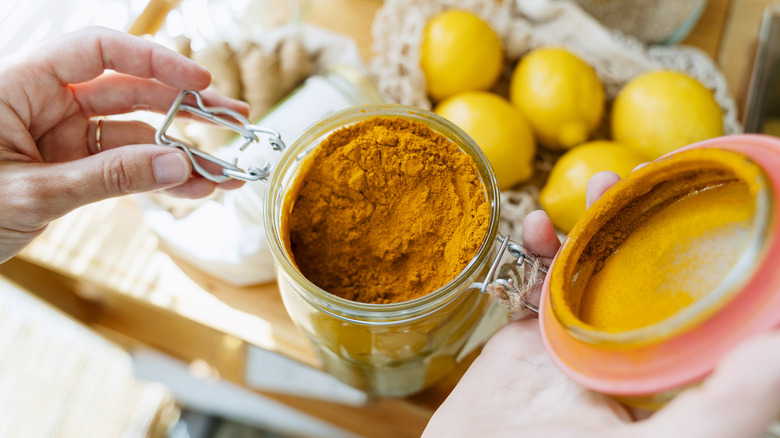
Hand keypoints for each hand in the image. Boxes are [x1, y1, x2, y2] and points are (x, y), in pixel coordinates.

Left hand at [0, 27, 247, 262]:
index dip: (153, 60)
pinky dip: (158, 179)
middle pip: (129, 92)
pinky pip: (124, 167)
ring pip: (134, 135)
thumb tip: (177, 164)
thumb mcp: (31, 194)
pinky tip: (194, 189)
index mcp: (21, 86)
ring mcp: (59, 138)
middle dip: (185, 109)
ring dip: (182, 153)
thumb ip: (107, 177)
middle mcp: (44, 105)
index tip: (199, 83)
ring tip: (226, 171)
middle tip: (234, 121)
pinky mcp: (69, 169)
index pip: (97, 51)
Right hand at [425, 172, 779, 437]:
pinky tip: (535, 227)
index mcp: (665, 377)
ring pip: (589, 267)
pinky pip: (532, 278)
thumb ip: (728, 406)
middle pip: (639, 273)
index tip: (704, 207)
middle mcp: (624, 353)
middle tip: (642, 178)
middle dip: (643, 222)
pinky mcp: (525, 333)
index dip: (700, 253)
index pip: (698, 306)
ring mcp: (573, 340)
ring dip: (592, 222)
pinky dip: (534, 247)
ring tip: (596, 186)